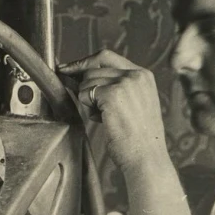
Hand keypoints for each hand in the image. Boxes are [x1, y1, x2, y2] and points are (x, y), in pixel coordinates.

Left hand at [65, 51, 173, 183]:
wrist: (146, 157)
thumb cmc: (136, 137)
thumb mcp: (131, 103)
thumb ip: (110, 86)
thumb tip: (75, 74)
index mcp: (143, 75)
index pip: (106, 57)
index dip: (84, 62)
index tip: (68, 68)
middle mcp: (136, 75)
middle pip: (93, 69)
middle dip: (85, 87)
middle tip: (90, 105)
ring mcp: (125, 83)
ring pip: (87, 82)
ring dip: (89, 101)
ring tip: (106, 117)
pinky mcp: (113, 94)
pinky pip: (84, 94)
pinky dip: (89, 109)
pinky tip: (104, 120)